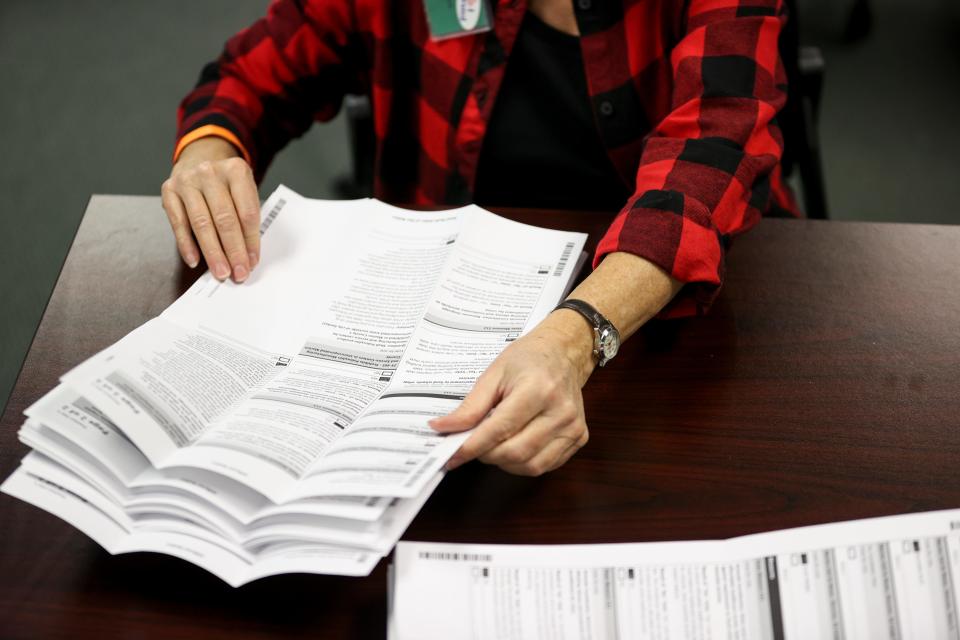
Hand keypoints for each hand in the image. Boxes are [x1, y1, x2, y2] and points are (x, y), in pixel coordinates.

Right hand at [161, 137, 260, 281]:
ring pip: (202, 223)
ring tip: (221, 272)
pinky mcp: (169, 191)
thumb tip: (247, 256)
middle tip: (238, 273)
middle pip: (225, 219)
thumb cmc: (226, 184)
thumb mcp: (244, 191)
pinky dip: (187, 245)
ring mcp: (187, 181)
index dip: (251, 241)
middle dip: (233, 250)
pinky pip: (178, 223)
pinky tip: (195, 260)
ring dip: (212, 252)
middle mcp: (210, 172)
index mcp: (236, 170)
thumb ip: (247, 218)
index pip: (247, 212)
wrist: (199, 159)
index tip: (252, 262)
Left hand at [430, 310, 595, 475]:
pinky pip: (545, 465)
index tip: (451, 455)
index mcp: (538, 389)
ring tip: (493, 444)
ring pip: (530, 465)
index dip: (472, 446)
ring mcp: (573, 427)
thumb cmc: (528, 359)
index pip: (499, 429)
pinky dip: (523, 463)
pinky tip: (514, 445)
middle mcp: (560, 411)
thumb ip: (470, 406)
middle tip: (472, 445)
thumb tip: (443, 429)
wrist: (564, 352)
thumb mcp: (494, 373)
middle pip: (514, 452)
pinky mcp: (579, 438)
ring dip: (504, 462)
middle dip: (486, 454)